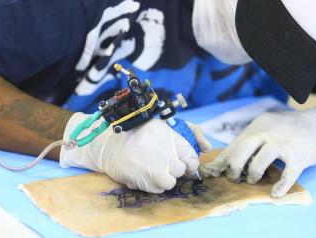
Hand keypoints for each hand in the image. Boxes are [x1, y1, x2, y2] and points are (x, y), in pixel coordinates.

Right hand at [60, 114, 210, 192]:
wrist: (109, 145)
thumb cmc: (138, 133)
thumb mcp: (163, 126)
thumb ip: (190, 132)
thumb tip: (207, 147)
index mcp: (169, 136)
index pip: (191, 156)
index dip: (188, 161)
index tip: (183, 161)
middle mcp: (164, 153)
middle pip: (181, 170)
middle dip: (175, 168)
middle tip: (163, 162)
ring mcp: (153, 169)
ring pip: (171, 182)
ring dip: (165, 178)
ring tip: (154, 168)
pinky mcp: (143, 181)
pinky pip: (158, 189)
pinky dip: (154, 184)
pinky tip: (146, 173)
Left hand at [200, 97, 315, 197]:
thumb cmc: (293, 129)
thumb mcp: (269, 127)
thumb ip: (252, 140)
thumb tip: (228, 158)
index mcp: (260, 125)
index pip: (236, 143)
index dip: (224, 159)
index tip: (213, 171)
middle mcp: (270, 132)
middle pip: (245, 146)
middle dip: (234, 164)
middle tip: (233, 177)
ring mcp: (286, 143)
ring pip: (263, 157)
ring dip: (253, 171)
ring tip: (251, 180)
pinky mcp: (301, 155)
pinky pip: (289, 173)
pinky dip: (280, 185)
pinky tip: (275, 193)